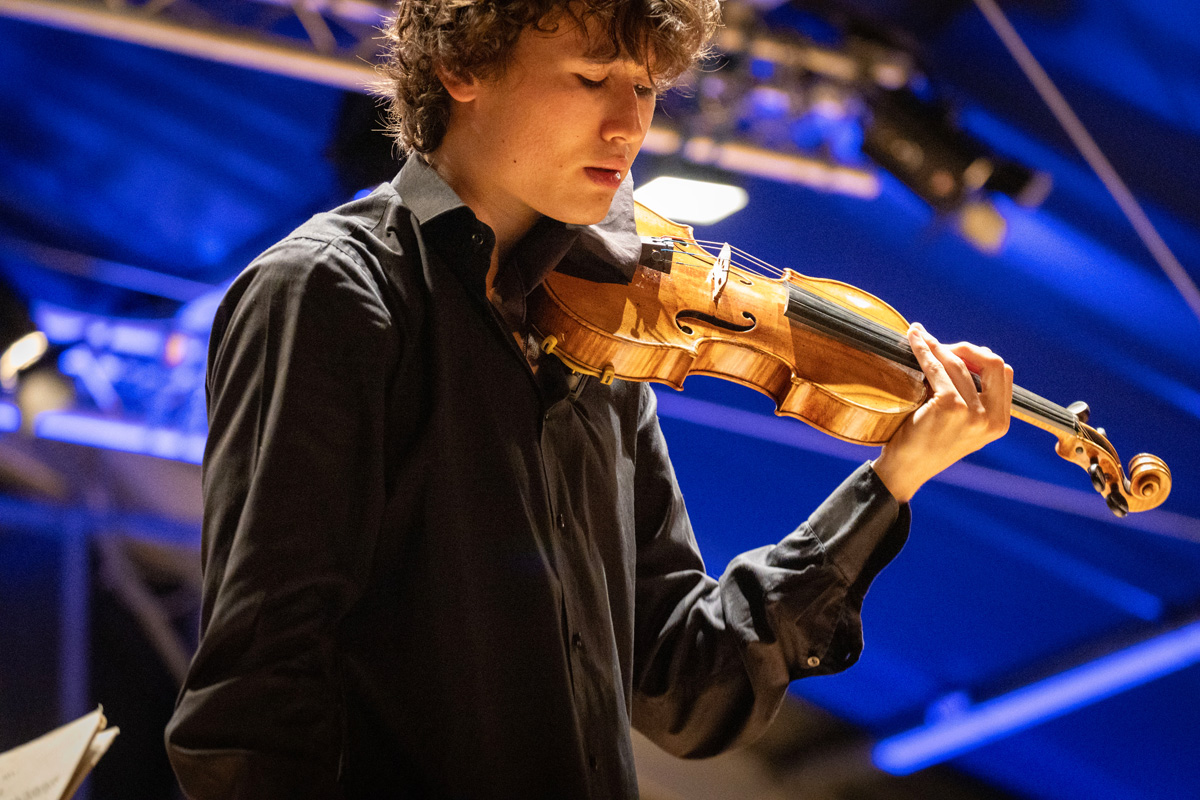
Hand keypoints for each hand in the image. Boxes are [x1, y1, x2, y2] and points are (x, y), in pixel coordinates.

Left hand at [872, 322, 1012, 502]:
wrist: (906, 471)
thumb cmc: (928, 444)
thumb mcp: (963, 424)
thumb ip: (974, 398)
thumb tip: (969, 354)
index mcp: (1000, 422)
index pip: (1003, 374)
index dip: (981, 357)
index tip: (958, 353)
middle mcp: (992, 419)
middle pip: (992, 363)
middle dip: (967, 348)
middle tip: (941, 344)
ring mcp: (972, 413)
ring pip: (959, 363)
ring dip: (937, 345)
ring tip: (919, 336)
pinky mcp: (949, 406)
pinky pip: (936, 367)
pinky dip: (924, 350)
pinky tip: (914, 340)